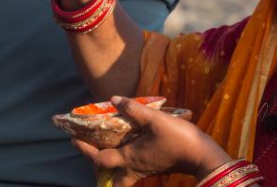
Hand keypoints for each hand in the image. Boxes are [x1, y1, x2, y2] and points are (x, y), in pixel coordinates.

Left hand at [72, 97, 231, 186]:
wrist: (202, 156)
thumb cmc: (178, 139)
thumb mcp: (155, 119)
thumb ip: (134, 109)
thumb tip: (115, 99)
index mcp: (130, 158)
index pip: (100, 158)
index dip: (85, 150)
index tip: (74, 139)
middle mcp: (135, 168)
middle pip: (111, 178)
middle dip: (98, 168)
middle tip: (91, 153)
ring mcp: (146, 170)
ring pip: (124, 176)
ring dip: (113, 166)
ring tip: (108, 150)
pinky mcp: (156, 167)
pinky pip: (135, 169)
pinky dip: (128, 160)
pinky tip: (131, 146)